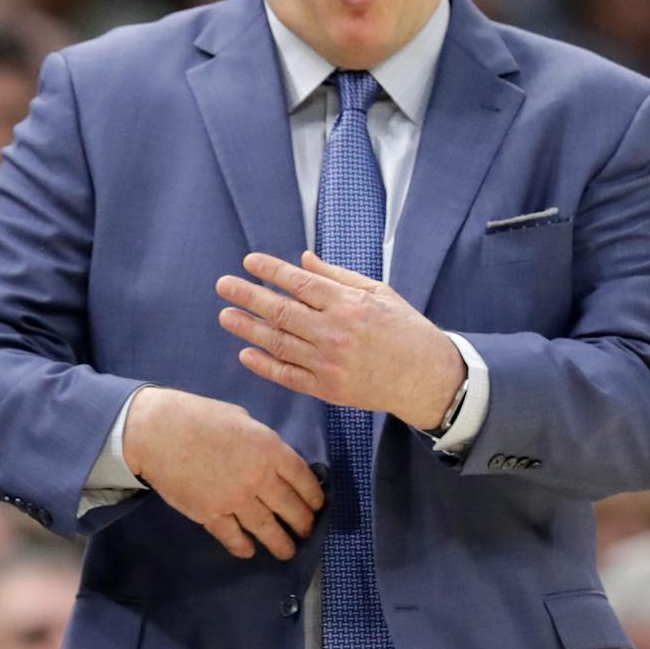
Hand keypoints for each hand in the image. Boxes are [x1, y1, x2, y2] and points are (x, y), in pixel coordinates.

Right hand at [122, 387, 323, 559]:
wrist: (158, 431)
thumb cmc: (199, 416)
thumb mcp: (242, 419)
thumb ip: (262, 442)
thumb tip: (271, 458)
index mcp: (270, 449)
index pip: (304, 479)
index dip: (314, 496)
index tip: (318, 505)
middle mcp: (258, 477)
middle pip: (291, 508)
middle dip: (303, 523)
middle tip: (306, 530)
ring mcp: (235, 500)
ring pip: (267, 529)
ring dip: (281, 543)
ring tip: (288, 551)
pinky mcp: (211, 515)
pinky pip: (234, 537)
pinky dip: (243, 546)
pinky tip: (249, 551)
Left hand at [215, 251, 465, 429]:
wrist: (425, 377)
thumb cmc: (404, 329)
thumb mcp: (378, 292)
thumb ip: (337, 276)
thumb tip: (303, 259)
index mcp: (348, 304)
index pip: (300, 283)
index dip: (271, 271)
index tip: (249, 261)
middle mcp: (335, 332)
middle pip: (281, 311)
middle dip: (248, 296)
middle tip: (223, 285)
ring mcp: (329, 363)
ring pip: (279, 343)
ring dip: (248, 328)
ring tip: (226, 315)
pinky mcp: (328, 389)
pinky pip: (288, 376)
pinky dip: (265, 365)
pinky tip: (246, 353)